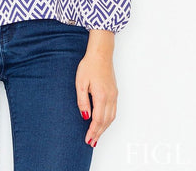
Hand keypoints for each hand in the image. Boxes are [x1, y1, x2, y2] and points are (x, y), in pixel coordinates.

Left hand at [75, 31, 117, 146]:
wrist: (100, 54)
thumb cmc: (89, 66)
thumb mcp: (80, 83)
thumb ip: (82, 101)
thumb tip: (85, 117)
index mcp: (101, 95)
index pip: (98, 119)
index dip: (93, 131)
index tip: (88, 139)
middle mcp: (110, 97)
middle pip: (106, 121)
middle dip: (99, 133)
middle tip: (91, 142)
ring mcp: (114, 95)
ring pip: (111, 117)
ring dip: (104, 128)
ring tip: (96, 136)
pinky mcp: (114, 92)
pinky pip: (113, 110)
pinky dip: (108, 120)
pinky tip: (103, 123)